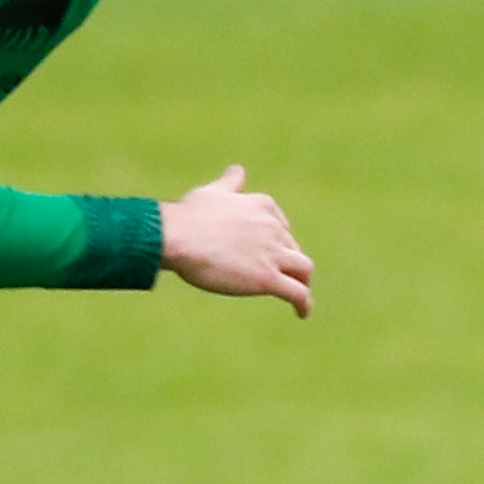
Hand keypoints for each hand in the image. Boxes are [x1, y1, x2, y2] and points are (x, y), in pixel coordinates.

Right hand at [162, 167, 313, 315]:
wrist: (178, 236)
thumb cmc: (189, 215)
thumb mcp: (213, 192)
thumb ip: (229, 183)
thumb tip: (238, 170)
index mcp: (263, 206)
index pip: (282, 225)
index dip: (278, 240)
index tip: (270, 252)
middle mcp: (274, 227)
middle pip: (293, 247)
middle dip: (288, 261)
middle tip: (279, 276)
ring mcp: (273, 254)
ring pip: (304, 269)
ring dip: (304, 281)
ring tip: (300, 293)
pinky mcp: (267, 278)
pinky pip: (298, 293)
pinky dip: (305, 304)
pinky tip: (302, 313)